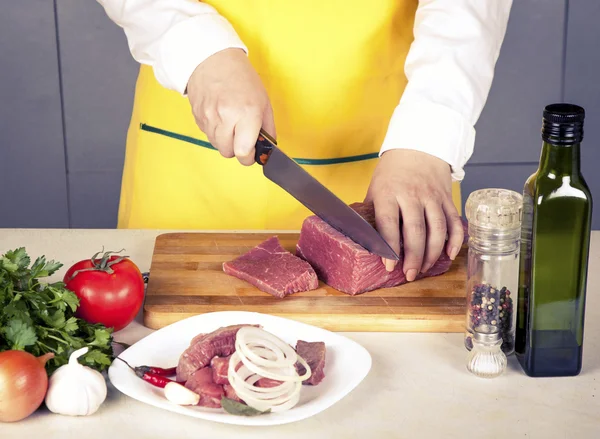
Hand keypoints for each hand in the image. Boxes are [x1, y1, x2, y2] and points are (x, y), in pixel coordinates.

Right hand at [186, 48, 275, 164]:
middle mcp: (226, 117)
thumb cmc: (241, 78)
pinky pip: (207, 135)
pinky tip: (220, 116)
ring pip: (217, 145)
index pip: (243, 152)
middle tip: (242, 136)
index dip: (248, 157)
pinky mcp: (197, 116)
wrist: (212, 59)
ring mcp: (209, 117)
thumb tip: (269, 149)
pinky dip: (215, 132)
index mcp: (247, 113)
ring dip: (225, 140)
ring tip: (231, 123)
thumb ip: (268, 129)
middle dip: (237, 149)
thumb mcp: (263, 101)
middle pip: (228, 152)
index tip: (251, 153)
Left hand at [365, 149, 463, 279]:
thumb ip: (371, 213)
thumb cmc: (391, 174)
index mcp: (389, 193)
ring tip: (423, 268)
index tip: (389, 266)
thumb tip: (362, 242)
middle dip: (413, 256)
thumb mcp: (375, 189)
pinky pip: (454, 222)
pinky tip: (448, 255)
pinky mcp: (447, 199)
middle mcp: (412, 195)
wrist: (418, 148)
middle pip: (416, 230)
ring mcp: (432, 197)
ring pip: (437, 229)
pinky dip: (455, 240)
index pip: (389, 223)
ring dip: (432, 253)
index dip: (390, 247)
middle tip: (409, 274)